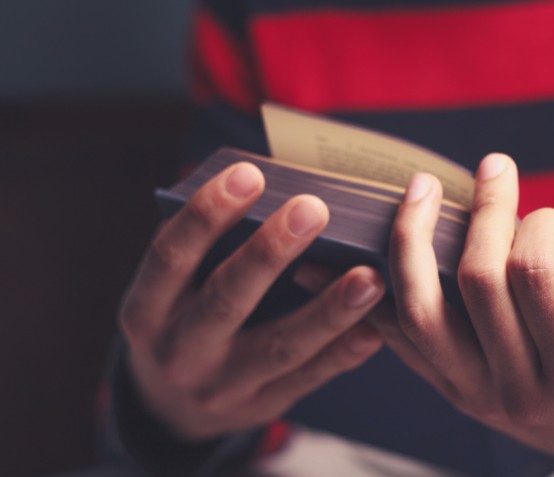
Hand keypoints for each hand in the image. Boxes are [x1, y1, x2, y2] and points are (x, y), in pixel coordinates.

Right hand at [119, 162, 384, 440]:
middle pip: (226, 298)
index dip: (206, 214)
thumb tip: (264, 187)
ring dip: (327, 310)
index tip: (249, 173)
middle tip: (314, 209)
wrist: (173, 408)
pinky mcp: (260, 406)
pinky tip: (373, 330)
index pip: (171, 256)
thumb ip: (205, 247)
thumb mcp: (173, 289)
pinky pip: (306, 379)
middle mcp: (178, 350)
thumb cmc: (184, 319)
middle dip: (270, 252)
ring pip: (278, 346)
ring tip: (369, 277)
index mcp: (147, 309)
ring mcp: (220, 386)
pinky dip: (341, 354)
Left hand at [380, 154, 553, 474]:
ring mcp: (477, 393)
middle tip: (494, 169)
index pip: (535, 274)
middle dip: (484, 213)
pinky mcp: (454, 392)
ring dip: (413, 242)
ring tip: (419, 190)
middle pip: (477, 282)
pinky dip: (383, 295)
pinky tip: (369, 254)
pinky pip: (403, 341)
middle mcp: (519, 387)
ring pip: (422, 313)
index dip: (543, 226)